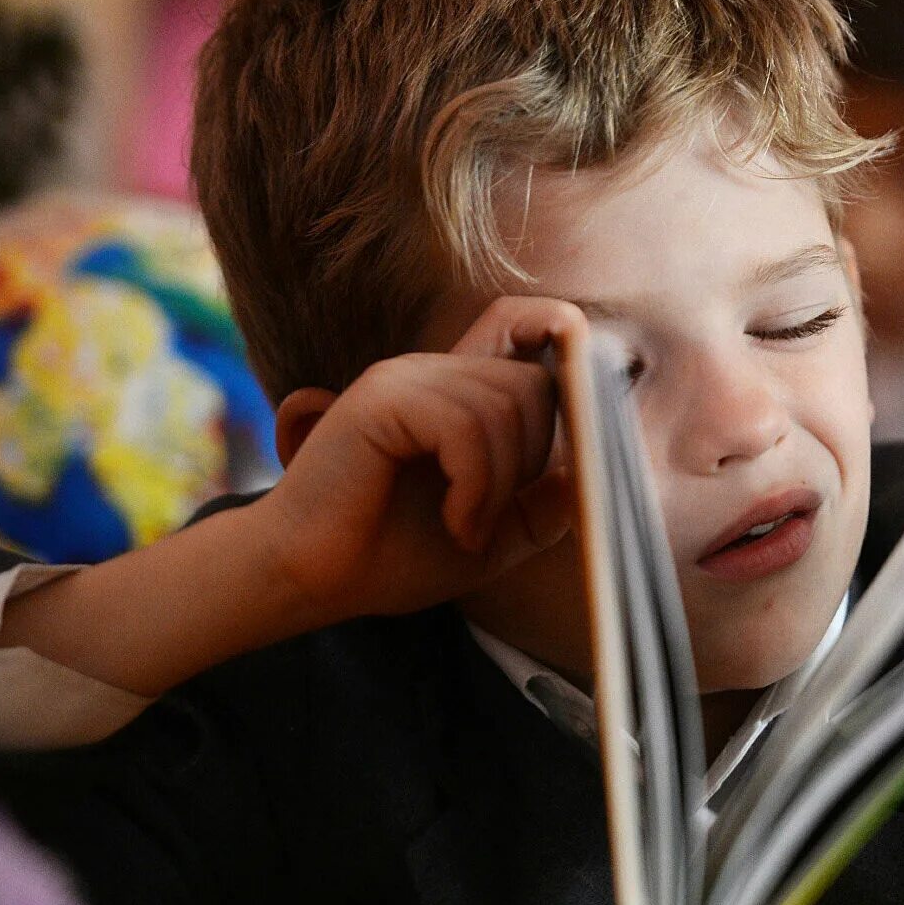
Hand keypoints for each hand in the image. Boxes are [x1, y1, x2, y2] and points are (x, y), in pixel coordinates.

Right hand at [255, 297, 586, 625]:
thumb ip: (542, 504)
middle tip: (487, 517)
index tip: (589, 414)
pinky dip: (476, 486)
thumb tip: (596, 475)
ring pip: (507, 405)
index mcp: (454, 393)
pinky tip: (456, 522)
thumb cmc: (387, 557)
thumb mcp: (490, 536)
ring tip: (466, 526)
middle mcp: (431, 371)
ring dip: (499, 485)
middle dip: (530, 460)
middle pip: (534, 382)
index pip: (524, 323)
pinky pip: (466, 427)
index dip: (568, 345)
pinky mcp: (382, 400)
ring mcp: (404, 379)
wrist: (307, 581)